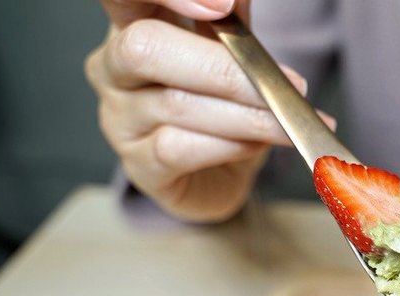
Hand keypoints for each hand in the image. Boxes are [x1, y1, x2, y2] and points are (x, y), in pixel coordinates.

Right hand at [85, 0, 330, 220]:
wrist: (222, 174)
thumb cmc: (224, 105)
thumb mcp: (234, 54)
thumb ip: (235, 22)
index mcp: (132, 23)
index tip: (225, 8)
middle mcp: (112, 68)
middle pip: (146, 48)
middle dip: (226, 69)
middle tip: (287, 85)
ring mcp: (119, 120)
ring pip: (176, 104)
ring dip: (246, 115)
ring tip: (287, 121)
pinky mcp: (139, 167)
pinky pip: (179, 149)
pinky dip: (230, 145)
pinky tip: (257, 144)